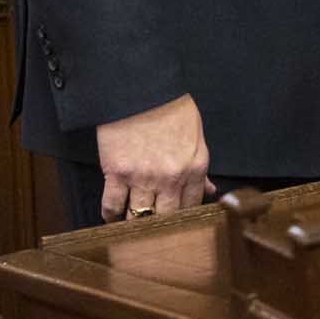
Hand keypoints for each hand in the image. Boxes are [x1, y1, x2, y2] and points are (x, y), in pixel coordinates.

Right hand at [97, 93, 214, 221]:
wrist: (142, 87)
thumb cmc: (171, 108)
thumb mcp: (195, 134)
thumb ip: (200, 167)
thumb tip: (209, 189)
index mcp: (196, 166)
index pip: (191, 206)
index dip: (182, 218)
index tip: (175, 224)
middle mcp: (172, 177)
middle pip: (166, 218)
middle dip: (159, 227)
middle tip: (151, 231)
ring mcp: (143, 177)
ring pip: (138, 218)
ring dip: (134, 223)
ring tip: (131, 226)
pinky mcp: (117, 172)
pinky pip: (111, 206)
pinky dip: (110, 215)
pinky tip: (112, 216)